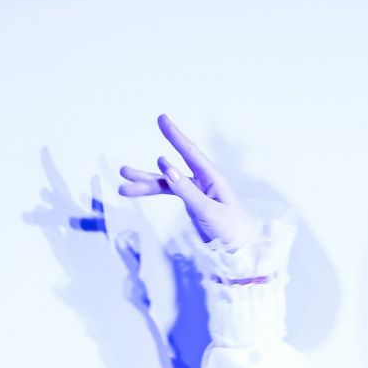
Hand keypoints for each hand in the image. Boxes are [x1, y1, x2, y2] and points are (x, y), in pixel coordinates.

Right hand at [118, 114, 256, 247]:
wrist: (244, 249)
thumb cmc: (232, 229)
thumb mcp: (208, 210)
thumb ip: (186, 190)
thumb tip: (166, 167)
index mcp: (211, 178)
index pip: (189, 152)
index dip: (174, 135)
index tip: (162, 118)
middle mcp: (203, 182)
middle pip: (170, 171)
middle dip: (146, 172)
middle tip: (123, 170)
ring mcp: (196, 193)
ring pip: (166, 184)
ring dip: (145, 185)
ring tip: (122, 186)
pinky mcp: (193, 204)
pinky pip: (170, 194)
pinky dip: (154, 192)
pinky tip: (138, 191)